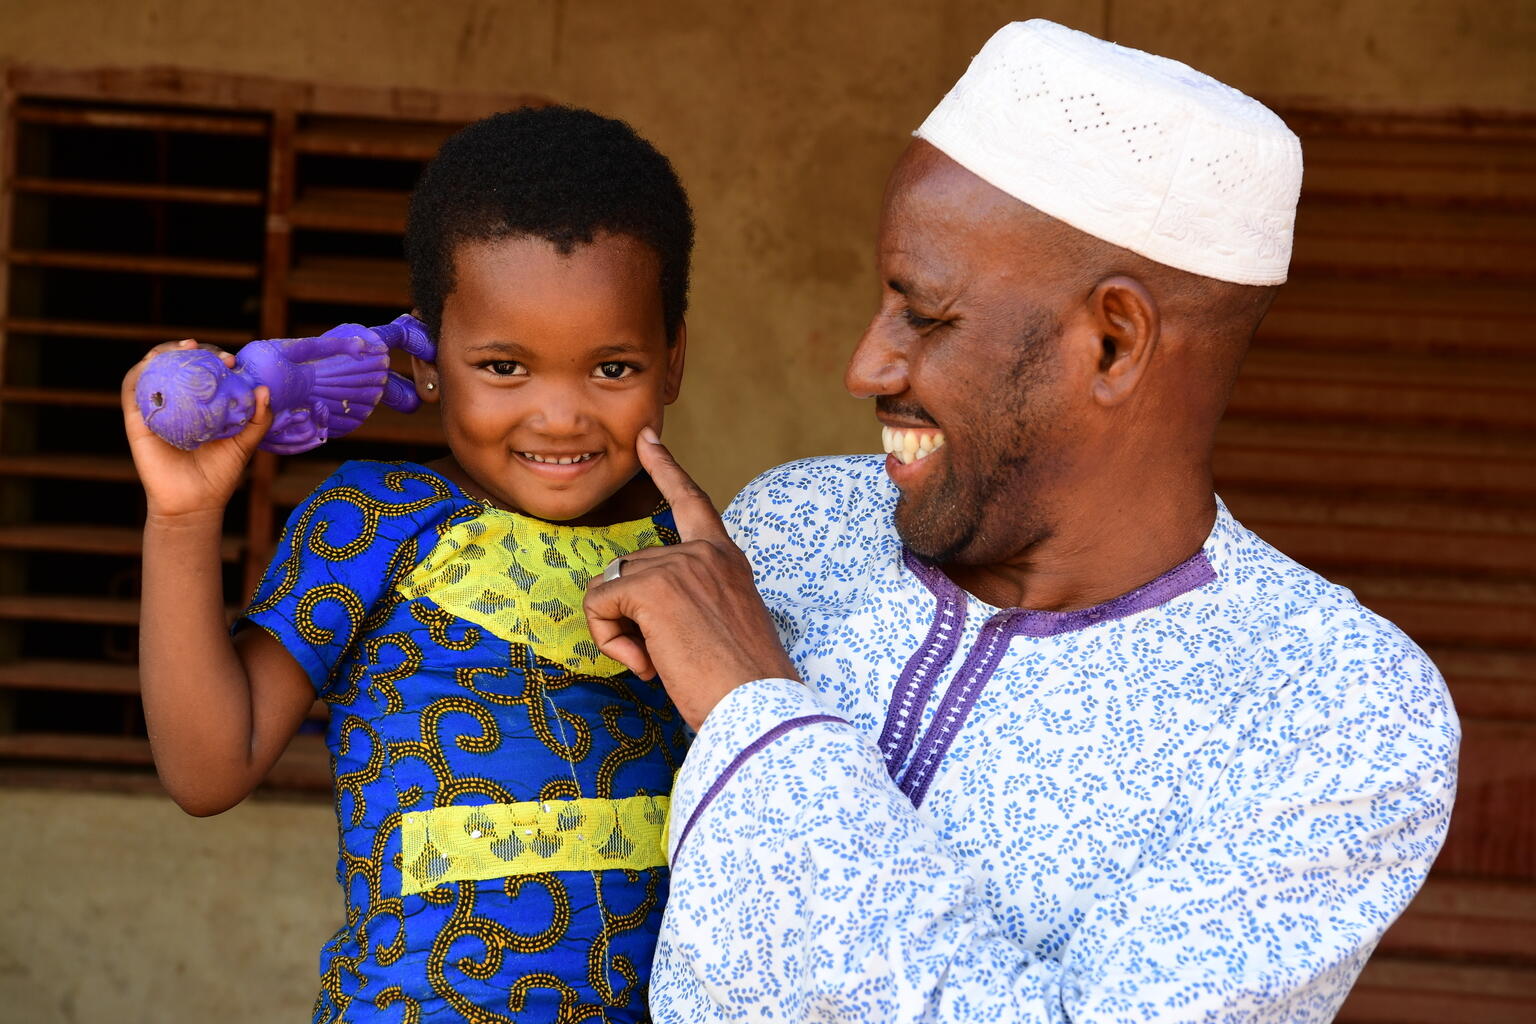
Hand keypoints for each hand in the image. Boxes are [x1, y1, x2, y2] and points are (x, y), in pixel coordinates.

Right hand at [121, 339, 270, 520]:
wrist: (194, 504)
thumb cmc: (220, 475)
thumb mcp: (245, 443)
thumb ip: (258, 418)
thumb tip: (264, 389)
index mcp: (199, 405)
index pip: (202, 371)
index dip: (214, 358)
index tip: (233, 360)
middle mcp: (176, 404)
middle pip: (176, 365)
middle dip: (194, 351)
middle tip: (217, 354)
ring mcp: (155, 410)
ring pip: (151, 370)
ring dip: (164, 352)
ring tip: (186, 347)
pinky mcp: (136, 421)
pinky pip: (132, 390)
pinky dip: (140, 372)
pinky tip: (155, 363)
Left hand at [583, 428, 798, 729]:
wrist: (759, 707)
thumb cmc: (741, 684)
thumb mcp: (718, 625)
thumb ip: (685, 599)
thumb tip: (628, 601)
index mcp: (726, 559)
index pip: (692, 502)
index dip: (666, 470)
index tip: (646, 439)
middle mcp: (704, 553)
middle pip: (628, 568)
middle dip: (626, 618)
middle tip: (662, 658)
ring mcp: (679, 565)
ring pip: (608, 589)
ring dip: (618, 633)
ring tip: (659, 663)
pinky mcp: (652, 586)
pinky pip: (599, 606)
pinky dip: (609, 641)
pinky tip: (647, 664)